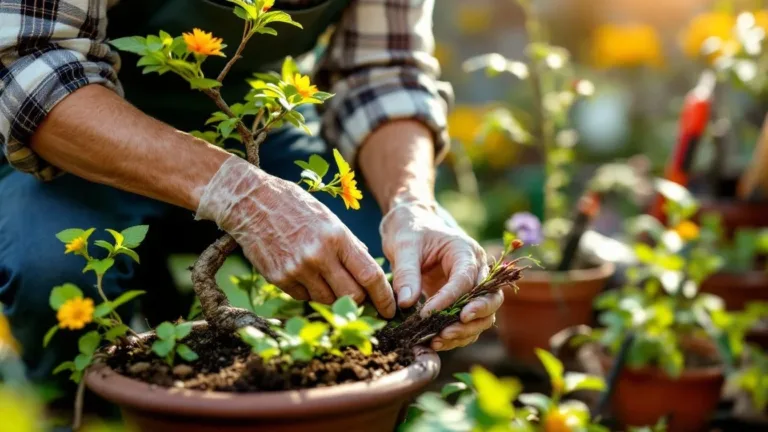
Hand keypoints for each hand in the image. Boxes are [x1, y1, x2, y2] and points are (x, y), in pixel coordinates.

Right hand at [197, 156, 394, 316]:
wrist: (251, 202)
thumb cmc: (295, 206)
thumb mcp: (330, 218)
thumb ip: (351, 246)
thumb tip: (370, 274)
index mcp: (337, 237)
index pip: (369, 276)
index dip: (383, 297)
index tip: (391, 309)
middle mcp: (318, 255)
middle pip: (351, 296)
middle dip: (360, 301)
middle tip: (361, 297)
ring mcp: (296, 269)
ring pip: (328, 301)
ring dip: (334, 296)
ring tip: (328, 278)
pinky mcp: (278, 278)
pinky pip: (305, 297)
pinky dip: (311, 292)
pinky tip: (306, 274)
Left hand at [380, 201, 500, 349]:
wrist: (412, 226)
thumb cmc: (410, 231)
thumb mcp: (404, 246)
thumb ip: (406, 273)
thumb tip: (407, 303)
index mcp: (466, 251)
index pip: (466, 279)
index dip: (450, 299)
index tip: (428, 314)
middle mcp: (477, 269)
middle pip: (490, 298)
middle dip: (473, 318)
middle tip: (447, 331)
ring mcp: (472, 287)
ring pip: (484, 315)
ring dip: (465, 331)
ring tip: (438, 340)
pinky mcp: (463, 300)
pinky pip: (469, 323)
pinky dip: (457, 335)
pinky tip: (436, 342)